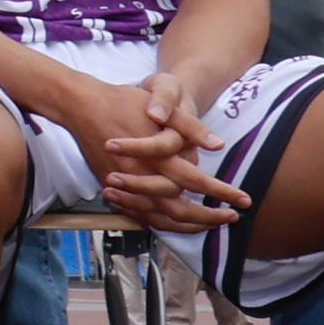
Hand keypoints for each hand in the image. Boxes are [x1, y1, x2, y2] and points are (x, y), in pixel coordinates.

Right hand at [75, 67, 246, 232]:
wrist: (79, 103)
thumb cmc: (121, 100)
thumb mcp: (159, 102)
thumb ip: (189, 125)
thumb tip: (218, 145)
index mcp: (156, 155)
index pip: (197, 182)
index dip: (223, 192)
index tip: (244, 201)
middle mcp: (141, 175)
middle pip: (180, 210)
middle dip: (209, 217)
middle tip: (232, 218)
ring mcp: (125, 184)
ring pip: (160, 218)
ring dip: (188, 225)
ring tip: (209, 223)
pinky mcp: (113, 186)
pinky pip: (141, 214)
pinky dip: (161, 222)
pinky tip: (176, 221)